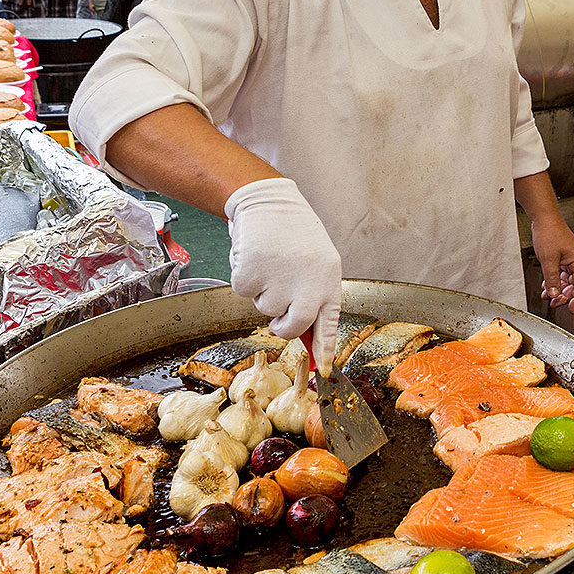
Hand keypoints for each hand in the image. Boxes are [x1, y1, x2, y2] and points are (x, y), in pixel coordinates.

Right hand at [225, 177, 341, 369]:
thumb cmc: (294, 233)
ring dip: (264, 292)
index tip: (323, 371)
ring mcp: (279, 282)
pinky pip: (244, 293)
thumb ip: (314, 294)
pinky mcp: (252, 276)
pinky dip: (245, 278)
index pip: (329, 325)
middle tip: (279, 311)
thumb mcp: (317, 263)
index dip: (325, 351)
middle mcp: (308, 284)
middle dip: (282, 326)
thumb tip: (307, 333)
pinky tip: (256, 257)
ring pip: (265, 309)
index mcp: (329, 280)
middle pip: (292, 327)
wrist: (269, 202)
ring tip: (272, 263)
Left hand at [530, 215, 573, 312]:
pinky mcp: (561, 257)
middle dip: (564, 295)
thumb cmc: (549, 232)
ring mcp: (568, 259)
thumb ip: (552, 279)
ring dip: (557, 289)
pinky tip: (546, 286)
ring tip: (548, 296)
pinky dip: (553, 281)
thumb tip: (554, 293)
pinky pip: (560, 273)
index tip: (572, 309)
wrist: (543, 218)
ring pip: (566, 280)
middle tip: (555, 304)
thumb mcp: (548, 259)